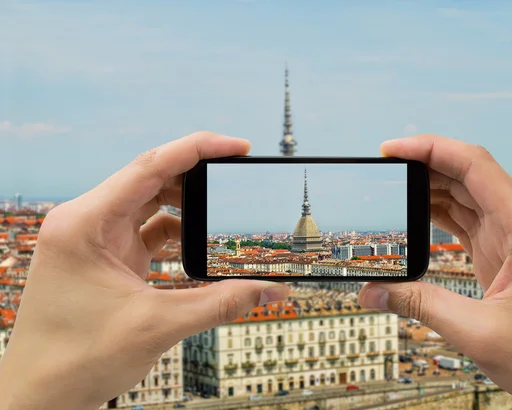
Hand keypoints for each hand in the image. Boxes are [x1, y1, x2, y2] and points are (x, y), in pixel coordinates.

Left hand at [0, 132, 288, 409]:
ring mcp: (94, 238)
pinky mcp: (105, 255)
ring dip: (186, 205)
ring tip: (220, 212)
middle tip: (236, 176)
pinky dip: (175, 233)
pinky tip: (196, 246)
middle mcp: (85, 221)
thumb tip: (270, 289)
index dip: (199, 149)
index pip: (150, 166)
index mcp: (85, 224)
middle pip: (150, 178)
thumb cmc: (75, 359)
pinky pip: (146, 229)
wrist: (40, 393)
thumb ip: (221, 303)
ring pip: (149, 202)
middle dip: (196, 176)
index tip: (238, 147)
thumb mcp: (157, 326)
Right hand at [359, 135, 511, 409]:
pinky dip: (441, 213)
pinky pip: (470, 219)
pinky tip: (417, 215)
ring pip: (468, 194)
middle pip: (468, 174)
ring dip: (430, 189)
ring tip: (393, 192)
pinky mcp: (508, 252)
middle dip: (424, 166)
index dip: (429, 149)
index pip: (474, 165)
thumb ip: (421, 306)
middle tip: (383, 172)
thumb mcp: (479, 334)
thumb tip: (371, 292)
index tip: (391, 150)